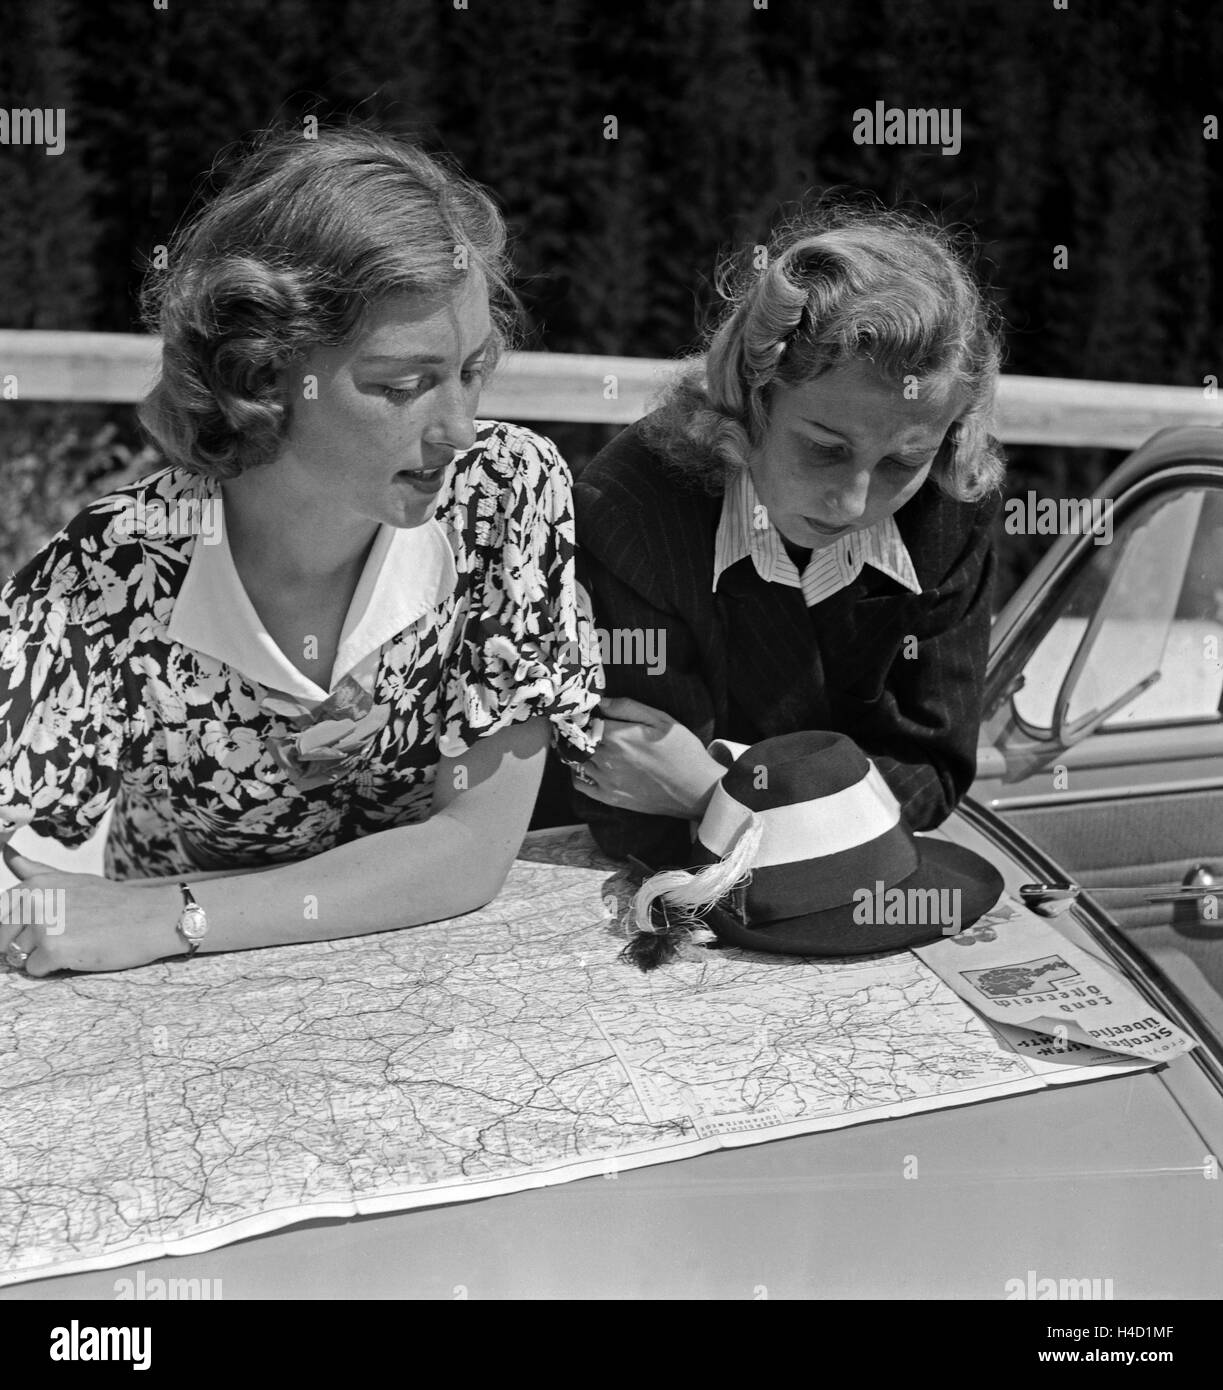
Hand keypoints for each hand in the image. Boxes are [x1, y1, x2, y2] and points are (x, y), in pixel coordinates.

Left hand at [0, 846, 181, 976]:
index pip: (1, 916)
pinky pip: (35, 970)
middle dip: (29, 944)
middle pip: (5, 939)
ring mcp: (42, 925)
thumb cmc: (112, 901)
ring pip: (19, 956)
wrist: (151, 918)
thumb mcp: (72, 879)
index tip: (51, 924)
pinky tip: (79, 952)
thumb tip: (4, 851)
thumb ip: (35, 871)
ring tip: (75, 941)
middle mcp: (33, 901)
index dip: (21, 926)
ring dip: (43, 956)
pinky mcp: (54, 949)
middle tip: (66, 934)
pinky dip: (54, 968)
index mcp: (34, 884)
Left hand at [573, 696, 723, 818]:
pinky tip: (588, 765)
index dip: (583, 715)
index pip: (584, 720)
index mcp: (618, 736)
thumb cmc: (681, 750)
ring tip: (588, 744)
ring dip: (578, 750)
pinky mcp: (610, 798)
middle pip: (577, 740)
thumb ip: (627, 707)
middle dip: (578, 731)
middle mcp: (607, 759)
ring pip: (576, 760)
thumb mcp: (660, 719)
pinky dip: (577, 773)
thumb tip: (601, 701)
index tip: (586, 712)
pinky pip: (581, 784)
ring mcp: (606, 780)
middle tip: (586, 727)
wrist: (696, 789)